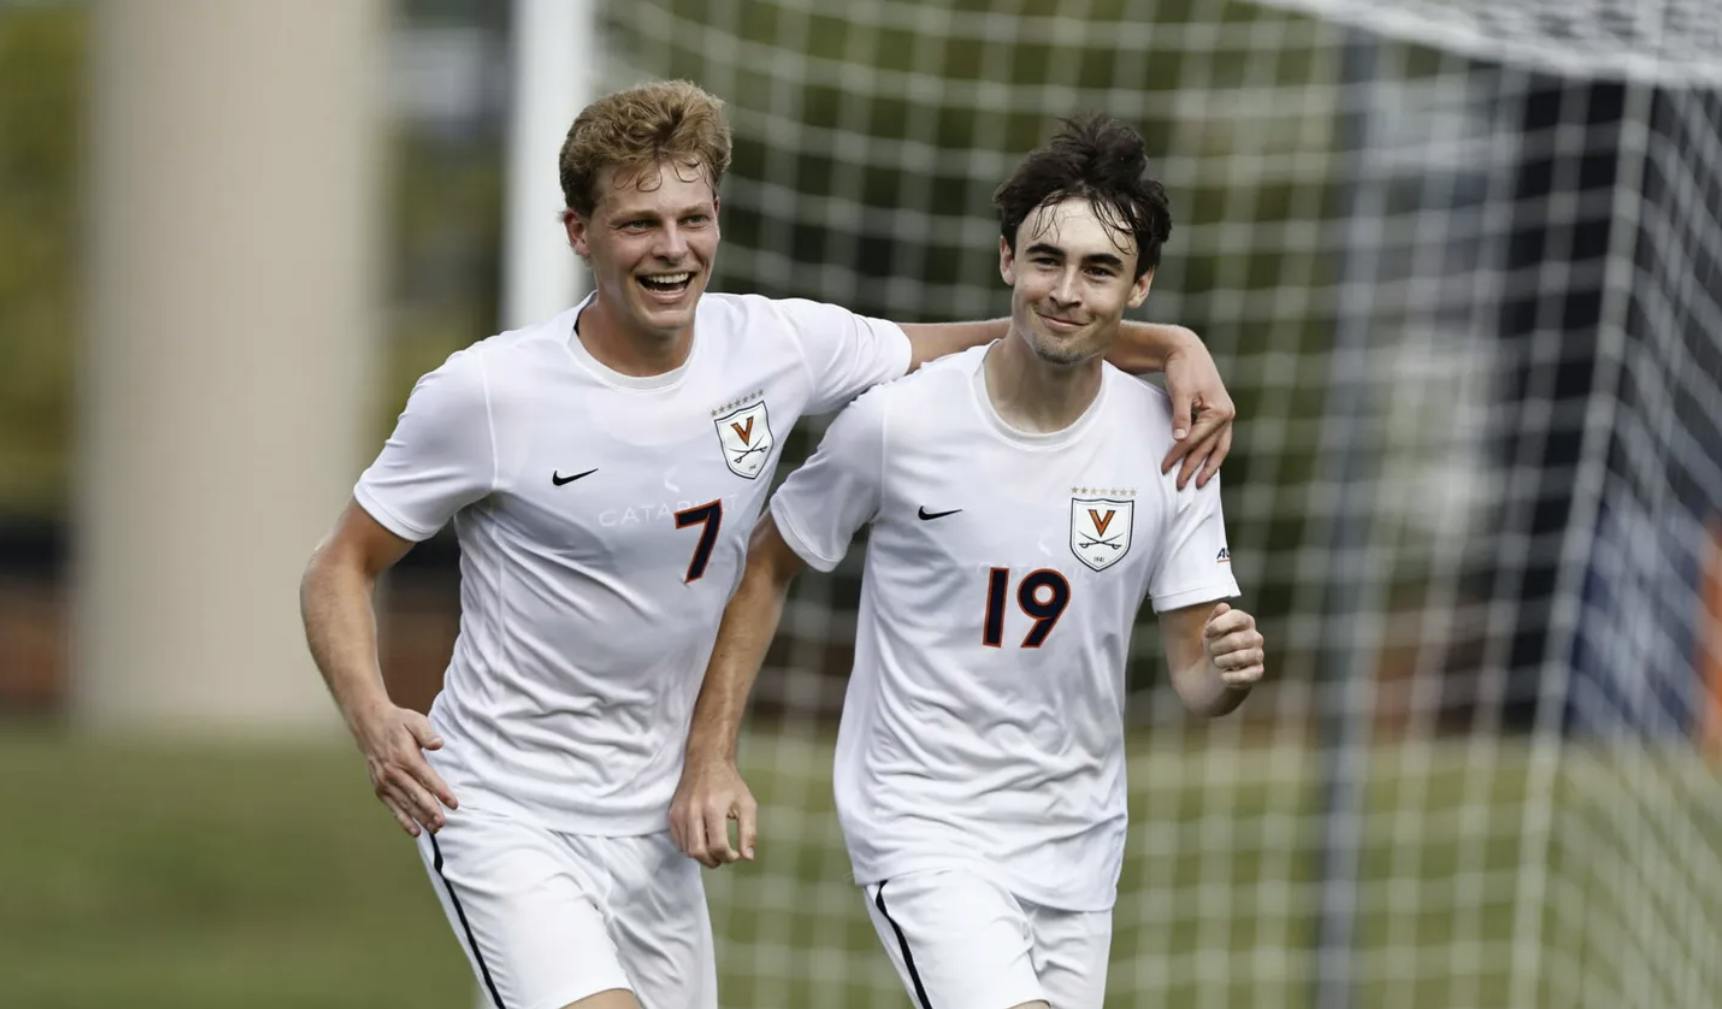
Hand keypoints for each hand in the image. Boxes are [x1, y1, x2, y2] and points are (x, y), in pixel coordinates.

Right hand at [350, 701, 457, 836]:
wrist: (369, 725)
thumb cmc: (397, 723)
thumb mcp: (415, 720)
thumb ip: (427, 733)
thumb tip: (438, 743)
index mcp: (405, 756)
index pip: (427, 778)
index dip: (441, 792)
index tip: (453, 803)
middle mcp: (394, 772)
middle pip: (416, 795)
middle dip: (431, 811)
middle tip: (443, 822)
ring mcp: (385, 782)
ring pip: (405, 804)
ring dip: (420, 818)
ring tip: (434, 829)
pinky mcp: (380, 788)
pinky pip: (393, 807)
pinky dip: (403, 820)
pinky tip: (415, 831)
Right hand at [669, 752, 757, 868]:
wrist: (706, 761)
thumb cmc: (729, 783)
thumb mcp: (747, 804)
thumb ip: (749, 832)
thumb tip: (748, 857)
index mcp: (714, 808)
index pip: (717, 845)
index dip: (728, 857)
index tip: (736, 855)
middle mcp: (693, 811)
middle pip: (698, 852)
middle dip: (713, 862)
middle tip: (723, 858)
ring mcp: (679, 813)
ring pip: (687, 849)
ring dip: (702, 855)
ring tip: (714, 848)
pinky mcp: (672, 814)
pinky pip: (678, 841)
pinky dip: (690, 847)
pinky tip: (702, 840)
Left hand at [1160, 334, 1235, 489]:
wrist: (1187, 351)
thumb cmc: (1183, 369)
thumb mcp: (1181, 392)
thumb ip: (1181, 416)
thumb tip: (1179, 439)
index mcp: (1219, 411)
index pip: (1195, 440)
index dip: (1178, 455)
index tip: (1164, 468)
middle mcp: (1227, 415)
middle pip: (1207, 448)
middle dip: (1193, 467)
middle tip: (1179, 485)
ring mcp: (1225, 416)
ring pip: (1217, 448)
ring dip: (1207, 467)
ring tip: (1198, 483)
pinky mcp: (1218, 415)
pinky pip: (1217, 441)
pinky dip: (1211, 454)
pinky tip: (1204, 466)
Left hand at [1203, 602, 1264, 686]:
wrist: (1216, 667)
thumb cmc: (1215, 643)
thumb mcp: (1211, 628)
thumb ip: (1216, 616)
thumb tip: (1224, 607)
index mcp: (1246, 622)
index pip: (1237, 617)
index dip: (1219, 625)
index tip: (1207, 633)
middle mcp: (1255, 637)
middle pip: (1235, 640)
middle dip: (1217, 647)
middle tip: (1211, 651)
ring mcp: (1258, 655)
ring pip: (1240, 658)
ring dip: (1221, 662)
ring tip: (1217, 662)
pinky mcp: (1257, 672)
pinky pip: (1247, 675)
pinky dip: (1230, 677)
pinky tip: (1224, 675)